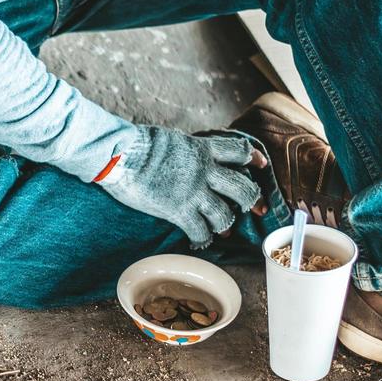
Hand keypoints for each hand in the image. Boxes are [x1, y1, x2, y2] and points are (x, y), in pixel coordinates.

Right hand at [98, 125, 267, 247]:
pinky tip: (199, 241)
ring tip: (223, 230)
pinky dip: (202, 239)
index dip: (253, 158)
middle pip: (242, 187)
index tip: (260, 164)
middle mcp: (204, 171)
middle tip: (259, 209)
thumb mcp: (173, 139)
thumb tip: (189, 152)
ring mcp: (193, 192)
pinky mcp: (178, 211)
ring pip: (224, 214)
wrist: (121, 155)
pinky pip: (200, 230)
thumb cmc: (138, 143)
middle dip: (254, 200)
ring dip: (226, 224)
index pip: (239, 151)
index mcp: (203, 149)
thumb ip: (188, 149)